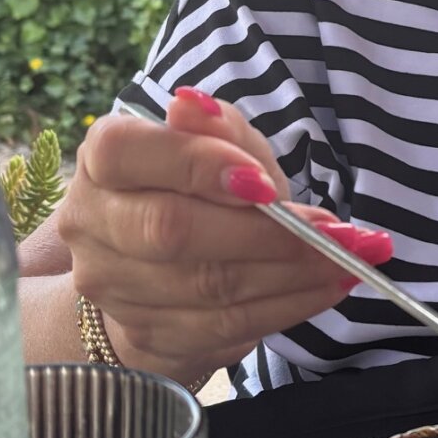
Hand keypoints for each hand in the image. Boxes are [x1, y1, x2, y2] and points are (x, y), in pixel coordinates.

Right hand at [55, 86, 391, 383]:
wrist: (161, 268)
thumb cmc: (198, 190)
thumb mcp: (218, 145)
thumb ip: (217, 128)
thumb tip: (192, 105)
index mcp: (101, 160)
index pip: (126, 153)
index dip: (197, 166)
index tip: (265, 184)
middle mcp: (90, 224)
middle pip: (171, 230)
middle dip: (266, 233)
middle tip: (337, 232)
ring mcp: (112, 286)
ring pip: (207, 285)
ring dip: (292, 273)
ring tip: (347, 258)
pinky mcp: (146, 333)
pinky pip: (225, 326)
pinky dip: (286, 306)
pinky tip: (325, 288)